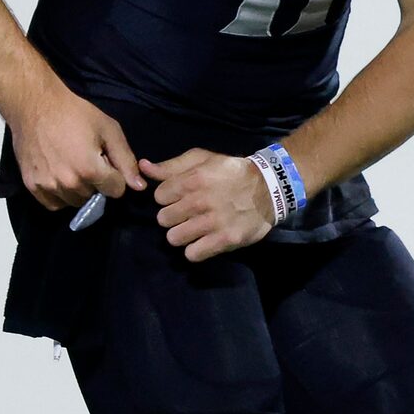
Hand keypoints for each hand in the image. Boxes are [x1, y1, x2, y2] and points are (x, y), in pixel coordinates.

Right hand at [7, 76, 144, 210]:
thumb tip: (139, 187)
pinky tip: (60, 176)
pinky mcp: (31, 185)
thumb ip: (126, 160)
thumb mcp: (109, 130)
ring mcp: (48, 186)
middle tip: (87, 160)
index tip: (106, 161)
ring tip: (73, 166)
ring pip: (75, 202)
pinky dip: (60, 196)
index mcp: (89, 170)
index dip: (115, 176)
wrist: (35, 105)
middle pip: (95, 197)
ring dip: (79, 190)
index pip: (116, 190)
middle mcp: (68, 183)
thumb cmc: (75, 113)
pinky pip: (54, 204)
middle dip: (96, 182)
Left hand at [143, 149, 275, 262]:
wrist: (269, 188)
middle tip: (188, 215)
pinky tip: (203, 241)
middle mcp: (200, 201)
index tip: (181, 198)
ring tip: (194, 229)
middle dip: (173, 217)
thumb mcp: (203, 159)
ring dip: (182, 235)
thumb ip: (172, 166)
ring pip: (174, 238)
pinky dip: (196, 250)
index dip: (168, 198)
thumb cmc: (231, 172)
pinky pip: (193, 254)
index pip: (159, 196)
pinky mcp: (224, 240)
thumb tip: (143, 167)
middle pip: (163, 219)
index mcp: (193, 179)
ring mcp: (212, 222)